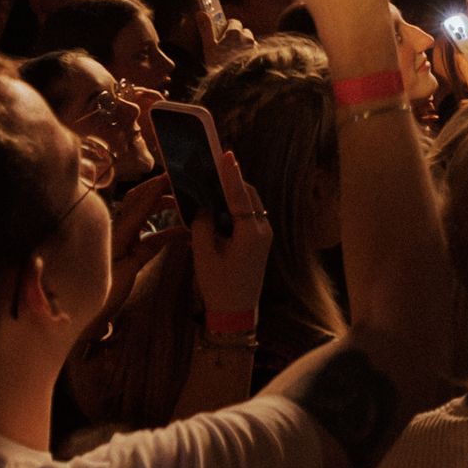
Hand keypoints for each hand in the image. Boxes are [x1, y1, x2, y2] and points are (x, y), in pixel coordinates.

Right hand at [191, 164, 277, 323]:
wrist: (236, 313)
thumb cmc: (218, 286)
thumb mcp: (204, 254)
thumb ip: (203, 224)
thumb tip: (204, 205)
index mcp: (250, 234)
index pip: (240, 196)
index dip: (231, 174)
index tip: (226, 154)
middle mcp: (262, 230)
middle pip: (248, 196)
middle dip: (231, 181)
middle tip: (212, 166)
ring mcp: (265, 235)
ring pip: (250, 204)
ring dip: (234, 194)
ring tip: (213, 183)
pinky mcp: (261, 240)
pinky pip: (249, 215)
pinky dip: (236, 207)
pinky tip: (219, 206)